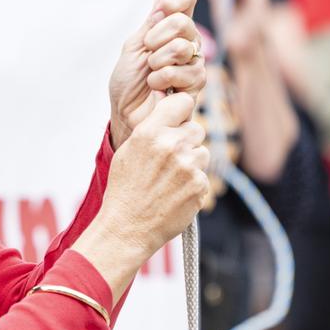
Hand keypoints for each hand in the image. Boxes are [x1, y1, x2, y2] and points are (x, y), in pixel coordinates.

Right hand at [83, 92, 211, 268]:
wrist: (127, 228)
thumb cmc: (125, 189)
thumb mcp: (129, 150)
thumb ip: (151, 128)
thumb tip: (169, 106)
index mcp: (149, 132)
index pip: (182, 101)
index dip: (181, 112)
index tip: (176, 122)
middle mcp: (171, 145)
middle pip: (196, 129)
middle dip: (186, 141)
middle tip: (169, 160)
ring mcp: (187, 166)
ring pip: (202, 153)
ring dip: (191, 164)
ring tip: (170, 180)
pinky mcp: (199, 185)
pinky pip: (204, 176)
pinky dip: (193, 185)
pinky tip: (175, 194)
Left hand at [108, 0, 206, 147]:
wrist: (125, 114)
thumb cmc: (128, 82)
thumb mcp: (134, 45)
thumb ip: (151, 20)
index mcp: (171, 28)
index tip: (164, 7)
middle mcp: (188, 42)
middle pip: (185, 22)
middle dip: (157, 37)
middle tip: (148, 51)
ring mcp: (194, 63)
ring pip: (184, 48)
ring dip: (158, 61)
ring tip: (151, 75)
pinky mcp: (196, 86)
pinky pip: (187, 72)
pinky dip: (163, 79)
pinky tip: (157, 88)